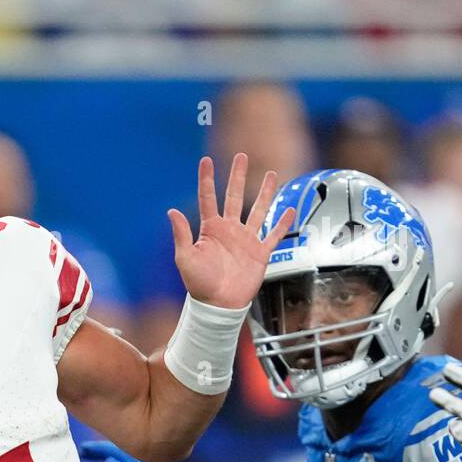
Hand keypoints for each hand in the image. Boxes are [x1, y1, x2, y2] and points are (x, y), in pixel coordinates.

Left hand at [168, 154, 294, 309]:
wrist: (219, 305)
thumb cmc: (199, 284)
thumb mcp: (185, 258)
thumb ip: (181, 234)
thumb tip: (170, 211)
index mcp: (210, 229)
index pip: (208, 198)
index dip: (207, 179)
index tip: (206, 160)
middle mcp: (229, 230)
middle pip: (235, 196)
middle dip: (238, 176)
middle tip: (241, 156)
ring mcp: (246, 240)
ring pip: (258, 210)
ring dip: (265, 192)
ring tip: (272, 174)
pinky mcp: (260, 252)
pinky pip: (274, 234)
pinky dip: (283, 223)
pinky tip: (290, 209)